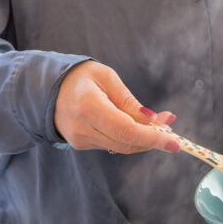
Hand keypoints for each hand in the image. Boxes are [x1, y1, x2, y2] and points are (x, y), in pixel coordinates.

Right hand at [53, 60, 179, 153]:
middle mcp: (83, 128)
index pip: (126, 130)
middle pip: (126, 143)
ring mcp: (80, 140)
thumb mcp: (107, 78)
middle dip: (152, 138)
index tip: (174, 142)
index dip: (153, 138)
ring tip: (156, 123)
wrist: (48, 89)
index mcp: (89, 106)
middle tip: (170, 125)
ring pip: (121, 147)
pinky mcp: (81, 145)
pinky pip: (112, 144)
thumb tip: (155, 121)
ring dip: (143, 138)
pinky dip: (128, 138)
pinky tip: (134, 125)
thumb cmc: (80, 77)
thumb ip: (129, 102)